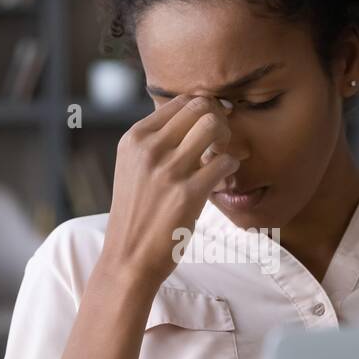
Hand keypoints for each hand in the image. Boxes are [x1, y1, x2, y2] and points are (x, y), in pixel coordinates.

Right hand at [98, 94, 239, 290]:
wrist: (128, 257)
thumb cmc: (136, 214)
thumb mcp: (132, 168)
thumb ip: (155, 143)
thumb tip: (192, 118)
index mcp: (134, 138)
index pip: (179, 101)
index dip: (203, 109)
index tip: (210, 127)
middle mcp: (149, 148)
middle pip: (199, 106)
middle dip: (218, 119)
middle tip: (220, 141)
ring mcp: (168, 170)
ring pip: (213, 126)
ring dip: (226, 139)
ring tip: (221, 157)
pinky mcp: (188, 194)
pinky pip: (225, 161)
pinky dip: (230, 167)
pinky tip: (221, 181)